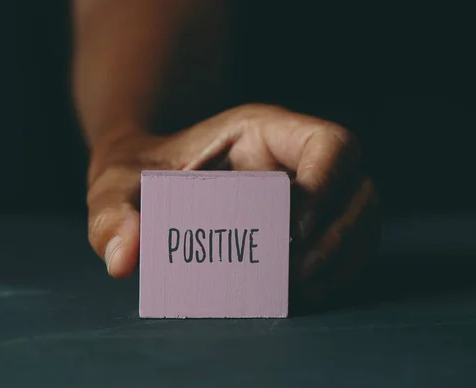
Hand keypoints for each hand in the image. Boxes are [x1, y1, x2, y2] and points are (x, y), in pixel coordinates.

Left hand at [86, 104, 379, 302]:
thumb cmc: (140, 174)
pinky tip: (306, 291)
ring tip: (301, 287)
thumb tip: (124, 259)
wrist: (151, 181)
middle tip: (294, 271)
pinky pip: (349, 241)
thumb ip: (113, 215)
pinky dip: (340, 269)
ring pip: (363, 214)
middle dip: (338, 233)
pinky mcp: (308, 222)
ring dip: (345, 255)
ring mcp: (308, 191)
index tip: (292, 230)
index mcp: (263, 132)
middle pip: (359, 184)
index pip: (330, 144)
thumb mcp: (116, 186)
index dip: (328, 184)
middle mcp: (294, 159)